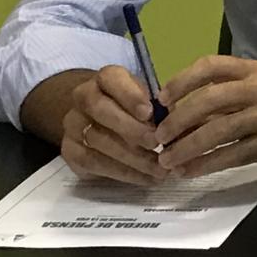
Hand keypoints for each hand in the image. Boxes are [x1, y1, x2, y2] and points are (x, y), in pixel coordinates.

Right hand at [58, 66, 165, 186]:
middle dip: (131, 129)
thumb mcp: (149, 99)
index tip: (150, 112)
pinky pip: (93, 163)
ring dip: (132, 158)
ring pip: (97, 140)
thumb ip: (163, 108)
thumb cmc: (134, 107)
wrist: (97, 121)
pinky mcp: (69, 151)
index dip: (130, 96)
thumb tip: (187, 126)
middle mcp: (83, 97)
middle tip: (157, 144)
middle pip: (101, 110)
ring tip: (160, 169)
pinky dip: (123, 173)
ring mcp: (72, 124)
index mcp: (105, 78)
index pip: (112, 79)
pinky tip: (145, 178)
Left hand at [156, 56, 256, 177]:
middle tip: (159, 138)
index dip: (181, 81)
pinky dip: (206, 164)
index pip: (211, 66)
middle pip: (210, 99)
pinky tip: (190, 171)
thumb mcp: (256, 92)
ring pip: (218, 130)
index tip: (161, 101)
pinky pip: (231, 154)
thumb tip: (173, 115)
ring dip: (187, 147)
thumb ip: (221, 98)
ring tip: (167, 161)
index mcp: (253, 71)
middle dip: (178, 120)